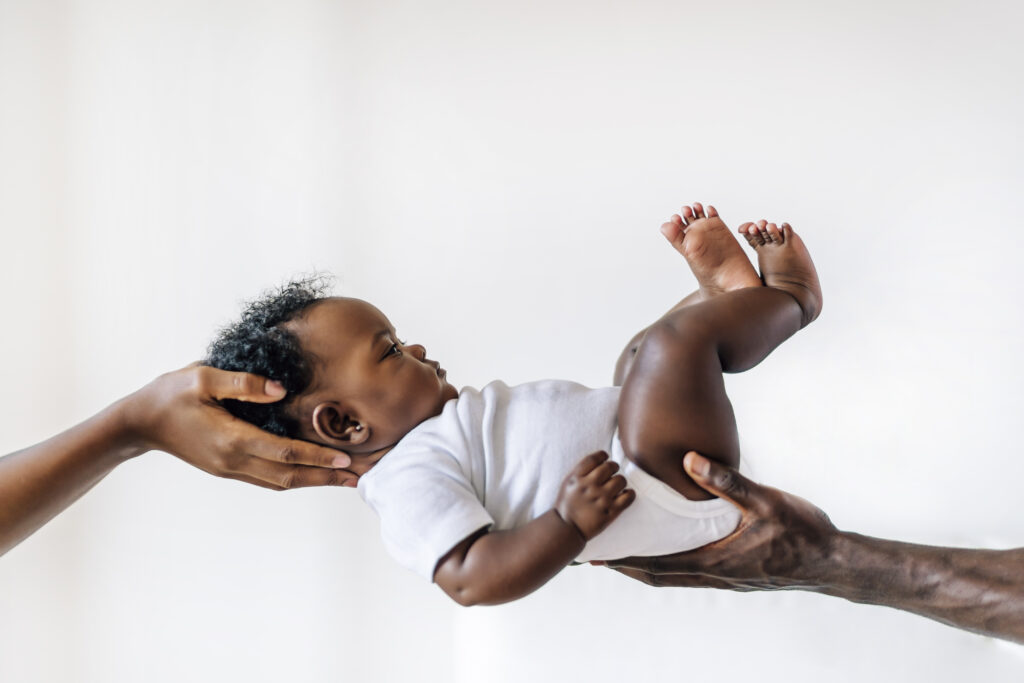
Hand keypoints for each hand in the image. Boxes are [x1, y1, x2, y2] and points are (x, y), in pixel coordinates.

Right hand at [121, 364, 357, 489]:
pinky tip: (313, 474)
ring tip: (346, 479)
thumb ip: (242, 383)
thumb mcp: (202, 376)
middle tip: (360, 476)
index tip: (346, 458)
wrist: (140, 422)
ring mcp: (231, 469)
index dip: (317, 457)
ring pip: (281, 482)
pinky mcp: (229, 469)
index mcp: (232, 439)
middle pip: (290, 476)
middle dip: (327, 476)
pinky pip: (269, 479)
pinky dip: (296, 478)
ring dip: (315, 481)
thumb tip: (280, 390)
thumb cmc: (171, 393)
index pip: (284, 453)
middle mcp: (234, 460)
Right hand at [554, 451, 634, 540]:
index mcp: (577, 478)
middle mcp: (590, 487)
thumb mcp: (567, 483)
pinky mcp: (611, 512)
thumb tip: (598, 460)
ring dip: (620, 481)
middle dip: (613, 466)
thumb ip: (580, 471)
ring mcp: (601, 499)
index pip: (595, 458)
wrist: (566, 528)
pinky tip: (625, 494)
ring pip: (621, 480)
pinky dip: (630, 494)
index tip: (605, 457)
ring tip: (617, 485)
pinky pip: (629, 497)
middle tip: (612, 471)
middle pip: (610, 466)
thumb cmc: (567, 504)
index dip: (602, 455)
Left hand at [603, 451, 836, 590]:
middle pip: (661, 576)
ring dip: (651, 566)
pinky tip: (674, 548)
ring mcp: (728, 577)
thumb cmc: (802, 532)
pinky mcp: (738, 573)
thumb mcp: (764, 500)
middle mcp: (716, 574)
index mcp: (716, 560)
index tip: (601, 556)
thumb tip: (688, 460)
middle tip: (601, 556)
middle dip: (630, 566)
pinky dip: (674, 562)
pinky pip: (695, 571)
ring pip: (677, 576)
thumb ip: (726, 481)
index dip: (628, 560)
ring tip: (629, 552)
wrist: (835, 561)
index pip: (660, 564)